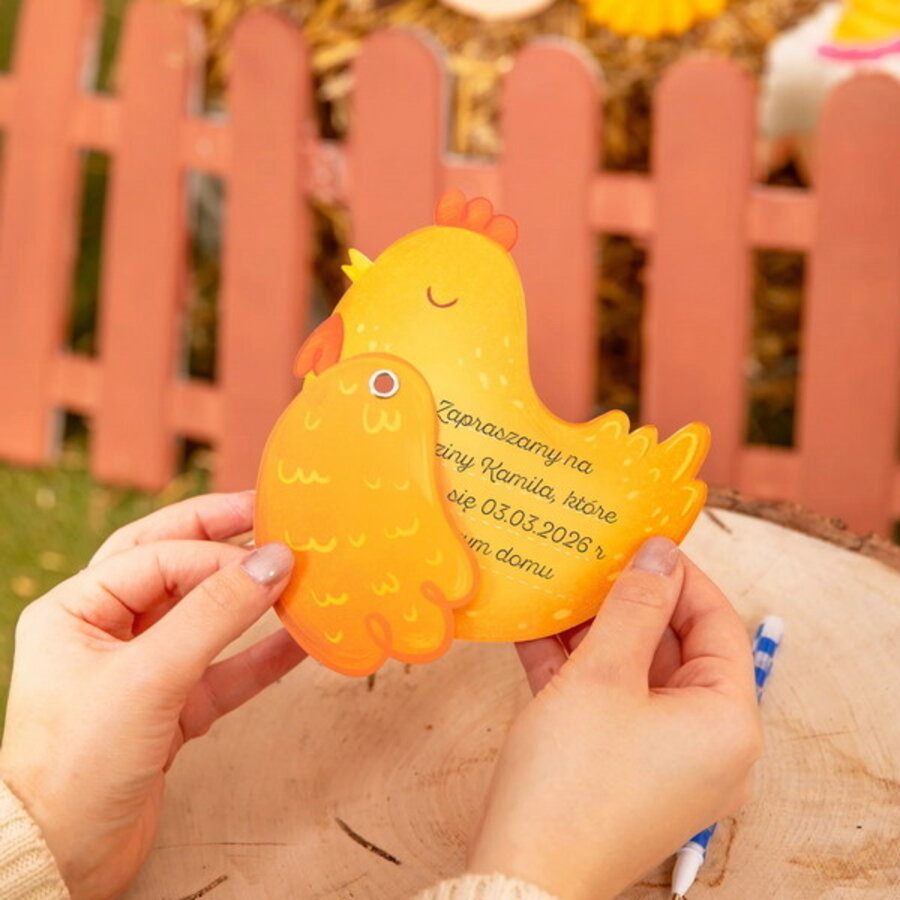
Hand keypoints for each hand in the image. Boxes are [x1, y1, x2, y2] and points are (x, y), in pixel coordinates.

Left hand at [0, 493, 303, 899]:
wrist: (61, 862)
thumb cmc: (77, 766)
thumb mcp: (147, 678)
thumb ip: (214, 614)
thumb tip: (275, 560)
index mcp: (77, 608)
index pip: (157, 555)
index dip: (216, 553)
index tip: (272, 556)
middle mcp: (107, 631)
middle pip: (174, 566)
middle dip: (223, 538)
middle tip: (273, 513)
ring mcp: (142, 670)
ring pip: (205, 617)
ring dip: (250, 598)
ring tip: (296, 572)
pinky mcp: (172, 709)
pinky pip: (225, 668)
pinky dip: (262, 654)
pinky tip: (300, 639)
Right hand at [468, 537, 761, 899]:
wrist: (522, 876)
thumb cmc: (572, 780)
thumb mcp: (603, 676)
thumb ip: (633, 608)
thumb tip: (659, 554)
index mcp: (726, 721)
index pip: (717, 624)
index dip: (679, 576)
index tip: (639, 542)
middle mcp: (706, 742)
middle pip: (674, 648)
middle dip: (627, 603)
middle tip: (590, 561)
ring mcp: (663, 757)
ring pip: (634, 673)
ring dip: (593, 632)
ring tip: (558, 589)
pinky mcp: (622, 768)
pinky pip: (608, 702)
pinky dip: (575, 668)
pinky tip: (534, 632)